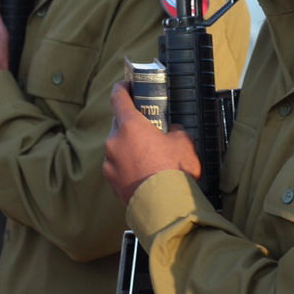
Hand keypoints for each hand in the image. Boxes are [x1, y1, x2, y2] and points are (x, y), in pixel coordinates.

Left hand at [103, 82, 200, 205]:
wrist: (165, 207)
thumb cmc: (174, 170)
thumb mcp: (184, 142)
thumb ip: (175, 131)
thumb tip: (172, 132)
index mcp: (130, 125)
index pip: (118, 97)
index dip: (122, 88)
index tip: (127, 86)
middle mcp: (114, 141)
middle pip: (119, 124)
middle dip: (132, 126)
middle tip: (149, 130)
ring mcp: (110, 163)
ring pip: (118, 147)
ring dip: (130, 148)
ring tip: (150, 158)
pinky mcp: (110, 181)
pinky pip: (118, 167)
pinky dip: (128, 167)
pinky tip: (145, 174)